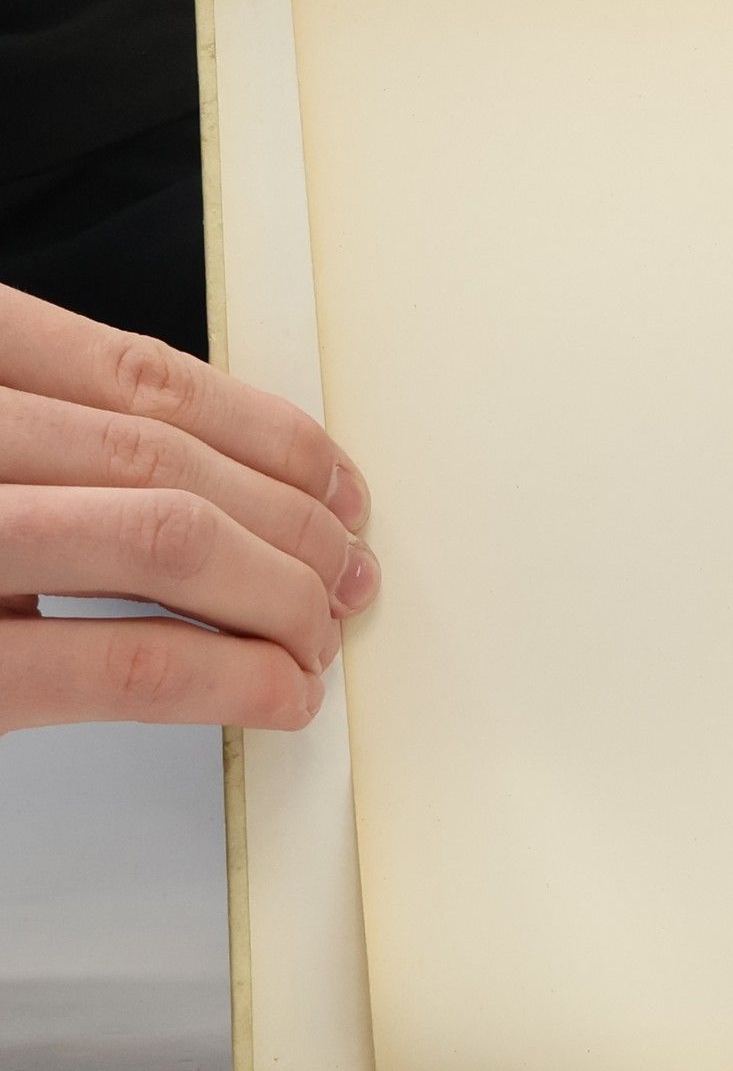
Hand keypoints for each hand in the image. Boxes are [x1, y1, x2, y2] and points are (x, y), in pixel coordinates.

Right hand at [0, 284, 377, 732]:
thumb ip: (45, 445)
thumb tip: (202, 484)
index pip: (144, 378)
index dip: (269, 437)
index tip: (336, 484)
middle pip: (171, 459)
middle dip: (292, 523)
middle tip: (350, 571)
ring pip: (173, 538)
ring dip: (280, 593)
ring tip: (321, 634)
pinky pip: (126, 659)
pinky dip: (229, 677)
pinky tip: (277, 692)